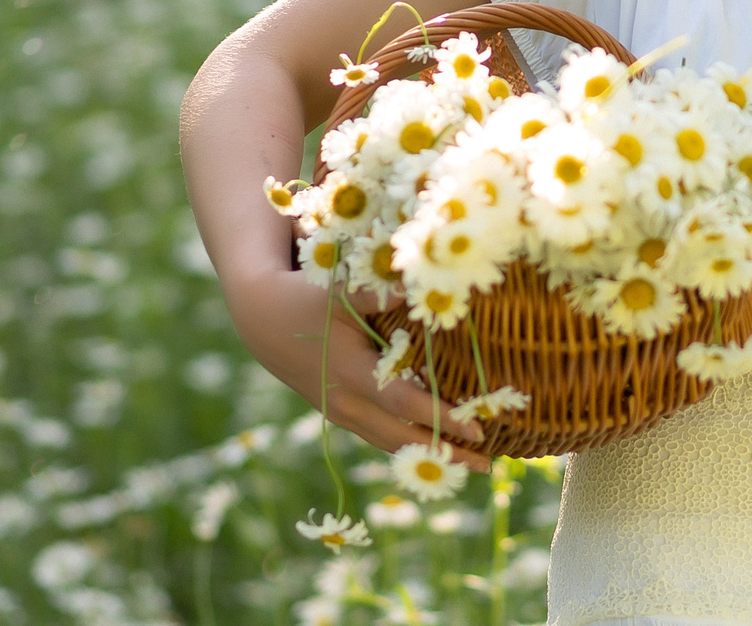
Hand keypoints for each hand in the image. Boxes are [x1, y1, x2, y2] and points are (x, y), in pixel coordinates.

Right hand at [227, 266, 492, 471]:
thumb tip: (424, 287)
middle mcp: (347, 403)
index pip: (404, 405)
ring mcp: (342, 413)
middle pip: (402, 439)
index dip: (441, 418)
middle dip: (445, 454)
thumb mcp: (340, 292)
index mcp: (350, 374)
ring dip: (430, 456)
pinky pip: (380, 437)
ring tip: (471, 465)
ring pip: (390, 444)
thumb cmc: (307, 300)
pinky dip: (409, 446)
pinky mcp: (342, 414)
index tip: (477, 429)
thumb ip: (381, 294)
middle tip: (487, 465)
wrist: (264, 322)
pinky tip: (436, 451)